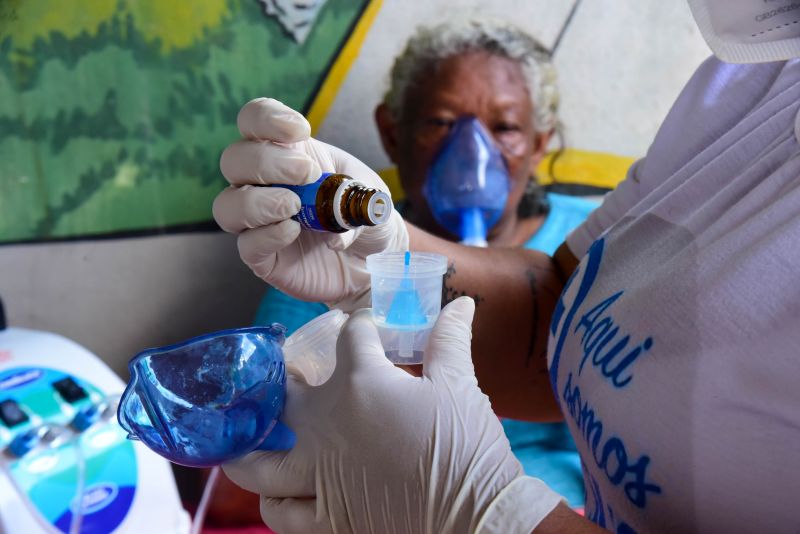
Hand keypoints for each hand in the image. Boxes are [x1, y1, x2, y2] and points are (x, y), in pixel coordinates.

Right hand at [213, 98, 408, 309]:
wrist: (372, 258)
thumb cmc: (363, 216)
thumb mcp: (370, 197)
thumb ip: (357, 203)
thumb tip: (336, 229)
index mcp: (288, 152)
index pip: (254, 121)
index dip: (266, 118)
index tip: (300, 130)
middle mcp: (264, 183)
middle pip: (234, 160)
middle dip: (265, 161)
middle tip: (305, 172)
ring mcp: (259, 221)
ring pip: (227, 205)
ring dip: (258, 201)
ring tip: (294, 205)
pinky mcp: (263, 256)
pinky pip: (246, 245)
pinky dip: (267, 236)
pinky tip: (293, 231)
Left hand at [223, 298, 562, 532]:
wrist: (477, 519)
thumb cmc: (468, 448)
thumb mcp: (460, 386)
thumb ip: (450, 340)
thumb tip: (459, 303)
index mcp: (362, 384)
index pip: (351, 337)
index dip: (357, 325)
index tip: (362, 325)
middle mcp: (327, 426)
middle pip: (284, 393)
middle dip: (283, 376)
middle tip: (294, 373)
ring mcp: (319, 474)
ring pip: (259, 460)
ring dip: (250, 444)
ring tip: (253, 434)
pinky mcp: (324, 518)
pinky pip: (280, 510)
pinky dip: (271, 499)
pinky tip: (275, 490)